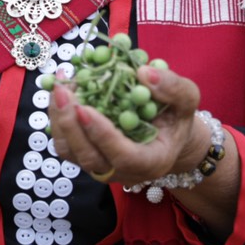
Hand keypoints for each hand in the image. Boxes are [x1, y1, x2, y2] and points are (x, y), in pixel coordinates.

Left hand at [45, 64, 209, 186]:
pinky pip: (64, 143)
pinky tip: (61, 89)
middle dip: (71, 125)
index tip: (85, 108)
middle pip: (89, 158)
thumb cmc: (176, 117)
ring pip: (70, 152)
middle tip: (63, 90)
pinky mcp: (85, 155)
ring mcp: (101, 166)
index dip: (103, 135)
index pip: (124, 157)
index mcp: (151, 162)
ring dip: (59, 119)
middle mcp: (123, 171)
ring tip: (60, 85)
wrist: (164, 133)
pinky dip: (57, 116)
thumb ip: (174, 88)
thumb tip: (144, 73)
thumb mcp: (187, 99)